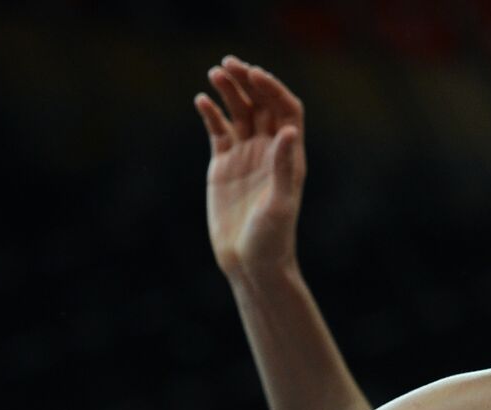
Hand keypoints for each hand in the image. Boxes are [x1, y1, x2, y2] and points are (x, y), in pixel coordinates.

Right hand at [195, 55, 305, 277]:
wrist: (251, 264)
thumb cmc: (272, 240)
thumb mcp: (280, 204)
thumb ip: (282, 167)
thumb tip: (288, 130)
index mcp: (289, 156)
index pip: (285, 110)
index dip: (272, 89)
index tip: (254, 75)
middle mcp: (269, 151)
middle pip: (261, 104)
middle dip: (248, 82)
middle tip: (229, 63)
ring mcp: (246, 156)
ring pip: (238, 113)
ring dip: (228, 91)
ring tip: (214, 73)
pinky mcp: (223, 166)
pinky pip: (218, 131)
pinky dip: (210, 113)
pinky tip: (201, 100)